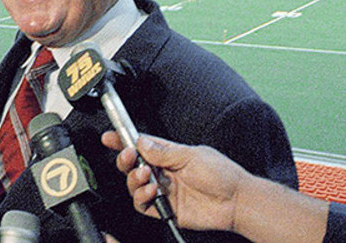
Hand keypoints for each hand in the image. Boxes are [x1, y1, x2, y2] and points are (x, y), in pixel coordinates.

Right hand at [101, 130, 244, 231]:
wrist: (236, 202)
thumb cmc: (222, 175)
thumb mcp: (192, 155)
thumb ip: (164, 151)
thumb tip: (141, 142)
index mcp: (170, 154)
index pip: (141, 145)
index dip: (123, 140)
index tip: (109, 137)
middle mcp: (164, 171)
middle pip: (132, 164)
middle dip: (125, 159)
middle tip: (128, 156)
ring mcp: (163, 190)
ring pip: (134, 184)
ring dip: (134, 178)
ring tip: (147, 176)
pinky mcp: (165, 208)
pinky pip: (142, 204)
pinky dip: (141, 196)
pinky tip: (151, 191)